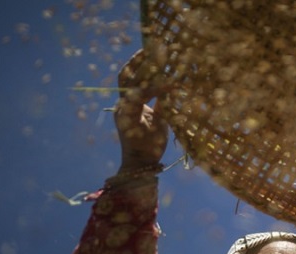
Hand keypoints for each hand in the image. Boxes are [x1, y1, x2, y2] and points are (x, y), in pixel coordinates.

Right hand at [114, 49, 169, 171]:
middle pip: (127, 76)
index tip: (151, 49)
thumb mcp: (160, 118)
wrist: (142, 163)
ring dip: (148, 72)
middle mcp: (122, 104)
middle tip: (159, 49)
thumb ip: (162, 102)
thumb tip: (172, 87)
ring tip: (164, 62)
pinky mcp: (128, 118)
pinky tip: (170, 84)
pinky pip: (140, 98)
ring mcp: (123, 111)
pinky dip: (155, 90)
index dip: (138, 62)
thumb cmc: (151, 142)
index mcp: (128, 102)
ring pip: (132, 84)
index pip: (129, 76)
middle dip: (141, 61)